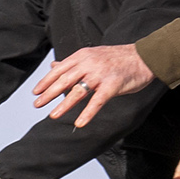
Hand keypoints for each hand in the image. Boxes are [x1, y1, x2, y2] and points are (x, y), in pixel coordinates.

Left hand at [31, 44, 154, 126]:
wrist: (144, 57)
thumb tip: (53, 65)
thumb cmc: (117, 58)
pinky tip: (79, 123)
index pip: (59, 70)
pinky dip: (88, 113)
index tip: (35, 92)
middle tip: (37, 104)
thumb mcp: (92, 55)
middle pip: (64, 80)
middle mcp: (89, 64)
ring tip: (53, 115)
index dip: (46, 81)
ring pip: (78, 91)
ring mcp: (100, 74)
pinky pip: (97, 101)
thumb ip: (72, 63)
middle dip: (49, 93)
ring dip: (64, 105)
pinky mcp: (113, 85)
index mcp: (82, 56)